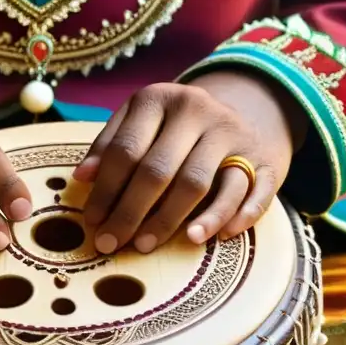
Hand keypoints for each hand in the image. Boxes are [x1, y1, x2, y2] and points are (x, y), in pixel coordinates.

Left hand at [72, 71, 302, 253]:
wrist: (243, 110)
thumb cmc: (175, 127)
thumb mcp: (140, 121)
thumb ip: (110, 145)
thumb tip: (82, 177)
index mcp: (160, 99)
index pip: (126, 148)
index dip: (105, 189)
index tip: (91, 222)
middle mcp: (198, 110)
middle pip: (158, 169)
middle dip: (130, 212)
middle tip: (111, 243)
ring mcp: (233, 133)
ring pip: (198, 183)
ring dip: (169, 220)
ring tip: (145, 245)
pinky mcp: (263, 159)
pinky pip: (249, 193)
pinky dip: (229, 218)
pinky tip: (204, 238)